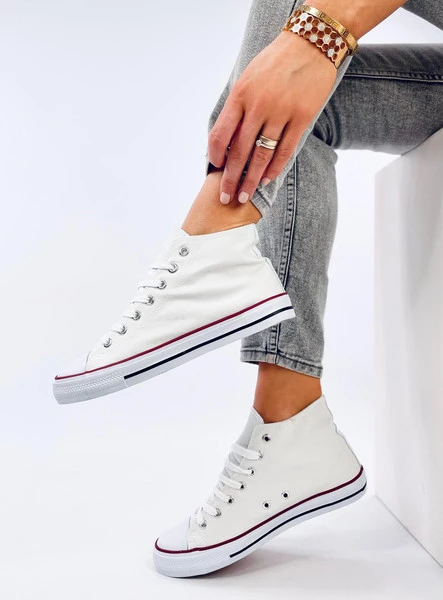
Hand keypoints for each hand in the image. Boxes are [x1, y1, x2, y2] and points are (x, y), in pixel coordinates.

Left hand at [208, 31, 336, 204]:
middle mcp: (258, 105)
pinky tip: (266, 180)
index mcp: (240, 95)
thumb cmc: (275, 62)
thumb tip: (226, 138)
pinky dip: (274, 168)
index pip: (220, 134)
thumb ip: (237, 107)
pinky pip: (285, 150)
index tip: (216, 168)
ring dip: (251, 180)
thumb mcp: (247, 78)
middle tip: (225, 197)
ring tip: (245, 196)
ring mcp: (281, 113)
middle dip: (230, 178)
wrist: (311, 43)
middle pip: (239, 152)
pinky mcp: (302, 117)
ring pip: (261, 156)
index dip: (215, 155)